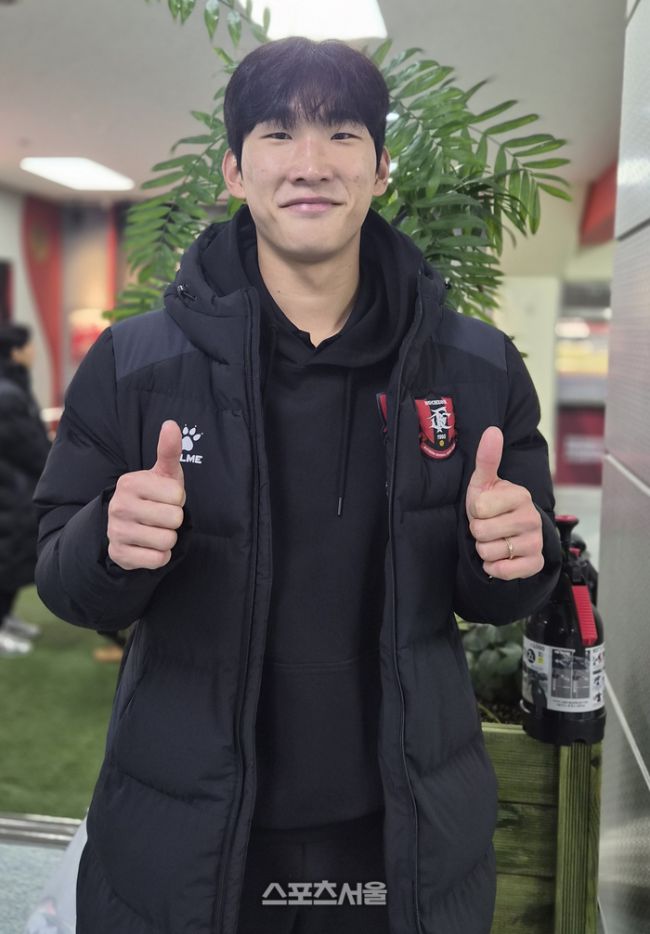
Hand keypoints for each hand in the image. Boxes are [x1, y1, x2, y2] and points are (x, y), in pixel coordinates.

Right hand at [107, 420, 185, 569]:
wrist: (126, 526)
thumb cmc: (152, 495)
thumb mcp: (162, 473)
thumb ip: (169, 450)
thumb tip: (171, 424)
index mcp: (130, 483)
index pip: (177, 495)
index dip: (177, 499)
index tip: (164, 498)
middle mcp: (119, 506)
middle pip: (174, 519)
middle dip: (174, 520)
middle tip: (161, 516)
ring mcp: (116, 531)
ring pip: (167, 540)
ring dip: (168, 539)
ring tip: (155, 530)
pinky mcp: (120, 555)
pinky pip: (158, 560)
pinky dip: (160, 556)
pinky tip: (149, 546)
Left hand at [465, 426, 543, 579]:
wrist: (511, 534)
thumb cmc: (494, 505)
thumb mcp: (485, 482)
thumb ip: (487, 458)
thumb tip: (493, 430)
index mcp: (519, 495)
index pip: (479, 508)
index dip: (474, 511)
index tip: (483, 509)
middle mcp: (531, 518)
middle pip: (481, 532)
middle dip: (478, 531)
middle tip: (488, 525)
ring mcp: (535, 542)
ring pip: (489, 553)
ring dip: (484, 550)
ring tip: (495, 539)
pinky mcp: (534, 563)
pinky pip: (503, 571)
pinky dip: (494, 567)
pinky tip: (500, 557)